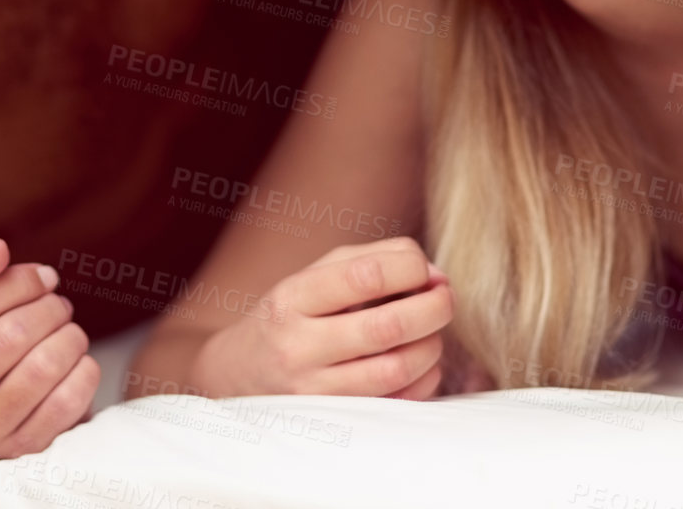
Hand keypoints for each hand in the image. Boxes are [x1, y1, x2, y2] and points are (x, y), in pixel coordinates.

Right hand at [0, 235, 98, 457]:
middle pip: (9, 336)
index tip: (42, 278)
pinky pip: (67, 402)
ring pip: (42, 368)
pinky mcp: (17, 453)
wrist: (0, 401)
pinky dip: (83, 372)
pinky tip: (76, 363)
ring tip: (69, 331)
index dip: (17, 282)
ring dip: (70, 338)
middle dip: (49, 309)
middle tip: (59, 305)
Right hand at [191, 237, 451, 398]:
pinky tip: (420, 363)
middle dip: (434, 308)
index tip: (424, 271)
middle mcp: (298, 346)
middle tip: (445, 299)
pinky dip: (425, 380)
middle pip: (387, 326)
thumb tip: (434, 275)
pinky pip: (397, 404)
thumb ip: (375, 260)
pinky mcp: (333, 421)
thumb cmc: (291, 316)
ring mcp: (314, 391)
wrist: (236, 376)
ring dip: (432, 346)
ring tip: (431, 331)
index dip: (410, 268)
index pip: (365, 276)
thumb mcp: (316, 275)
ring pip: (396, 370)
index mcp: (293, 298)